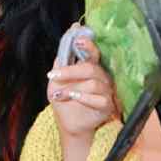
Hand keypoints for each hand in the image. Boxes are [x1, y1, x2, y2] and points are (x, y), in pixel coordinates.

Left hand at [46, 23, 122, 137]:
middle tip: (53, 75)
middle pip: (90, 67)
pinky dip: (84, 98)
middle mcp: (100, 77)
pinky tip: (74, 98)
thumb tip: (61, 52)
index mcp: (90, 68)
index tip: (77, 37)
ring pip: (93, 83)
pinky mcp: (107, 105)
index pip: (92, 52)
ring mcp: (106, 91)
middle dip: (70, 71)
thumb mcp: (56, 83)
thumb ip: (59, 67)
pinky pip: (100, 99)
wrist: (69, 124)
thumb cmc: (65, 101)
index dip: (87, 43)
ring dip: (72, 88)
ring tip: (59, 95)